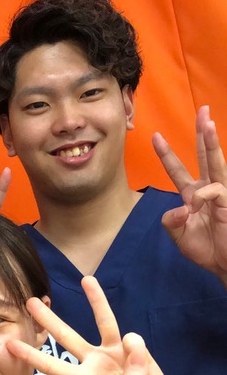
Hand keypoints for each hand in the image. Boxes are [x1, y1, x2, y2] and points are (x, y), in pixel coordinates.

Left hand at [6, 277, 172, 374]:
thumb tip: (132, 343)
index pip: (54, 367)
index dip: (33, 356)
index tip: (10, 345)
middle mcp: (93, 363)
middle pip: (67, 337)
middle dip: (49, 320)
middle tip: (29, 300)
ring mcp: (111, 353)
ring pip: (102, 323)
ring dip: (96, 301)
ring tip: (87, 279)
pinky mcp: (131, 350)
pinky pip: (132, 339)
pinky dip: (136, 346)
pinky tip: (137, 351)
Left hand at [154, 106, 226, 284]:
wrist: (224, 264)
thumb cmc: (205, 249)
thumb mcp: (178, 236)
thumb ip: (170, 221)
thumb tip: (177, 209)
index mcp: (192, 195)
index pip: (178, 170)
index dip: (166, 154)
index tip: (155, 136)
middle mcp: (207, 190)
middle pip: (204, 156)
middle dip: (202, 133)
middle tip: (202, 110)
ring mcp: (220, 194)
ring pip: (216, 162)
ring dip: (211, 143)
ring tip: (209, 122)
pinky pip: (215, 190)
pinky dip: (203, 196)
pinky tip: (198, 207)